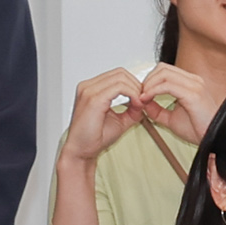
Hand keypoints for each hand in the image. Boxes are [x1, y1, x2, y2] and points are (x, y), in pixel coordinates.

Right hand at [65, 64, 205, 166]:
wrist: (81, 151)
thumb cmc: (94, 138)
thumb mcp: (120, 120)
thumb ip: (132, 109)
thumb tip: (144, 101)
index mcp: (91, 88)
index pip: (118, 75)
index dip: (133, 84)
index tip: (142, 98)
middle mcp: (88, 86)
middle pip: (120, 73)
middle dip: (136, 85)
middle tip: (143, 100)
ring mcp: (89, 91)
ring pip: (121, 78)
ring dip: (135, 90)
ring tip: (139, 104)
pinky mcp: (93, 99)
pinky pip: (119, 87)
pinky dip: (132, 94)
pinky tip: (136, 105)